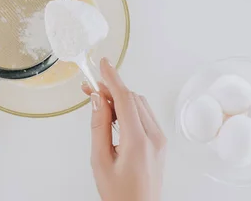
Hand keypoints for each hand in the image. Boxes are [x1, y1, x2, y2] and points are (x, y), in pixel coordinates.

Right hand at [82, 59, 165, 200]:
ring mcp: (160, 140)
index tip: (103, 64)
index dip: (113, 78)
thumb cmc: (119, 194)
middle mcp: (154, 137)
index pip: (125, 99)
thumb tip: (97, 100)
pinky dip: (129, 109)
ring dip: (120, 99)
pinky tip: (114, 115)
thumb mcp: (100, 161)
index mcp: (138, 142)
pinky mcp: (160, 143)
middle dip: (112, 90)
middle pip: (133, 99)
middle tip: (90, 89)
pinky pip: (145, 116)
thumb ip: (99, 127)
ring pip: (140, 105)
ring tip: (99, 103)